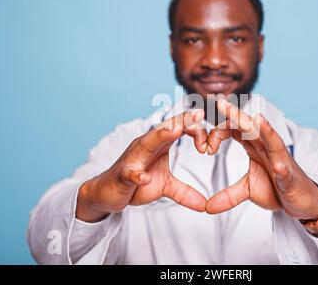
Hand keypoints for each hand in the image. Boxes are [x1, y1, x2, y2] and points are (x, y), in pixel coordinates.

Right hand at [76, 109, 208, 221]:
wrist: (106, 193)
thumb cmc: (135, 184)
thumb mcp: (165, 187)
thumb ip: (185, 192)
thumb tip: (205, 205)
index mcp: (158, 145)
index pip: (178, 128)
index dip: (194, 127)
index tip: (211, 131)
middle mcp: (145, 146)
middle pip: (166, 128)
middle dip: (182, 120)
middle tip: (199, 113)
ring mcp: (132, 159)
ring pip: (147, 143)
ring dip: (161, 135)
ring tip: (175, 130)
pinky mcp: (122, 176)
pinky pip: (129, 173)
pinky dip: (137, 175)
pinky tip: (143, 178)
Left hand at [206, 98, 317, 224]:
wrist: (301, 201)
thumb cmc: (277, 188)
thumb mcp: (248, 190)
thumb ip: (227, 195)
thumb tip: (207, 207)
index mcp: (255, 146)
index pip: (234, 129)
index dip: (217, 133)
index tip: (205, 148)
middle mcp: (268, 147)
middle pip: (250, 127)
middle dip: (236, 114)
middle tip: (219, 102)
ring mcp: (280, 160)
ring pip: (271, 141)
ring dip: (264, 130)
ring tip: (255, 120)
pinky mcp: (289, 177)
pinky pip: (285, 170)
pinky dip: (281, 168)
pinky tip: (277, 166)